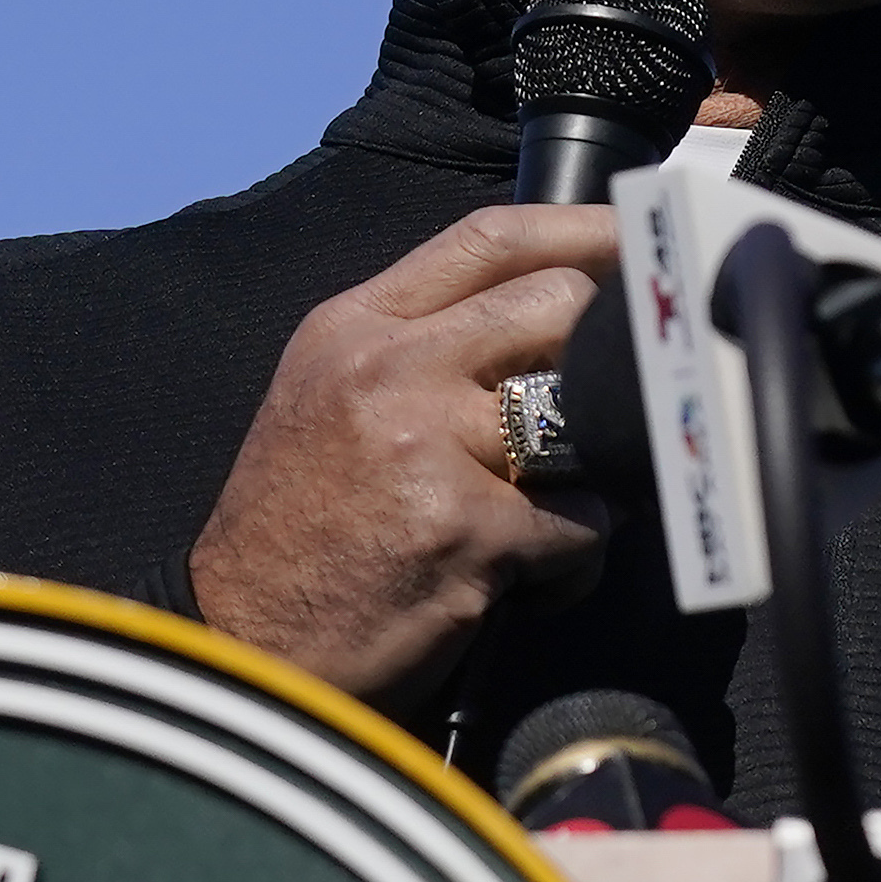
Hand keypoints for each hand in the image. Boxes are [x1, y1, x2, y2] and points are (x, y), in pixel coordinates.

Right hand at [189, 206, 613, 710]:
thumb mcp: (330, 401)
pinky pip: (582, 525)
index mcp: (354, 328)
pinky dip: (570, 567)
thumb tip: (552, 321)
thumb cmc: (294, 539)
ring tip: (538, 526)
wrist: (243, 650)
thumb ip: (423, 348)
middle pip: (557, 306)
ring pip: (583, 419)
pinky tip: (516, 590)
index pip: (489, 239)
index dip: (582, 231)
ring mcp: (427, 443)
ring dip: (586, 480)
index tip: (637, 244)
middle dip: (604, 358)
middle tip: (600, 415)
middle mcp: (388, 369)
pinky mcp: (467, 528)